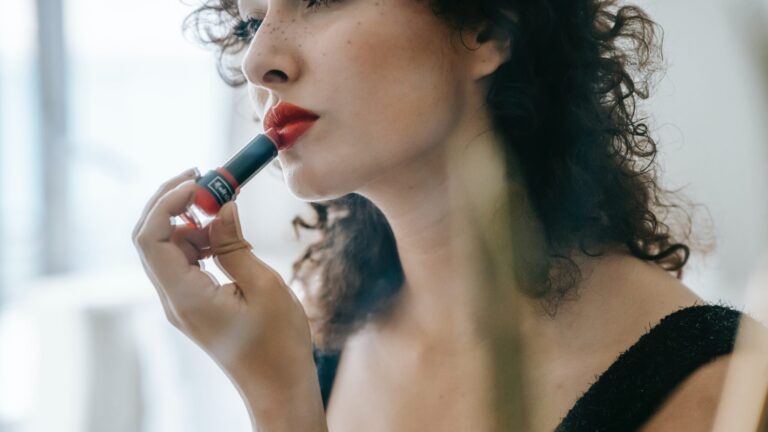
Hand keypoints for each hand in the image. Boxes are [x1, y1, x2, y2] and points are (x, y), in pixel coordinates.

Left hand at [132, 169, 314, 391]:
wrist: (279, 386)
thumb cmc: (278, 344)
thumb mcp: (263, 286)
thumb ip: (233, 244)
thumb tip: (220, 207)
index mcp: (185, 297)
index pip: (151, 237)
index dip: (167, 201)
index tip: (200, 180)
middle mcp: (173, 300)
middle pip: (151, 238)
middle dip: (172, 202)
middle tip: (204, 178)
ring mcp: (181, 303)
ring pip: (168, 248)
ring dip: (190, 221)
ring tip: (225, 206)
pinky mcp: (193, 304)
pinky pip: (184, 262)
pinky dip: (199, 240)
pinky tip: (224, 234)